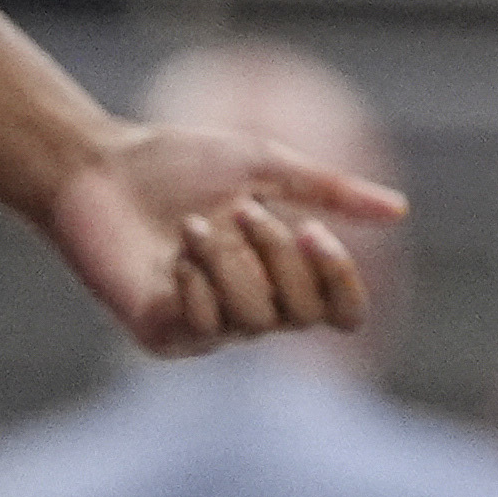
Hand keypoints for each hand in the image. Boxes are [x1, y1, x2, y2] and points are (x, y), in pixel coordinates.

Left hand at [36, 118, 403, 353]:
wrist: (97, 168)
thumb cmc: (176, 161)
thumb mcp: (263, 167)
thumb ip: (330, 192)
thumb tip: (400, 210)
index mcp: (281, 272)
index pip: (340, 312)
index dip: (337, 280)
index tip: (312, 230)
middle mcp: (251, 308)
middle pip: (300, 314)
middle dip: (276, 256)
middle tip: (240, 210)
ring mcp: (208, 327)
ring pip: (254, 322)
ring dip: (228, 264)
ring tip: (191, 227)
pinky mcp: (164, 335)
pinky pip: (205, 328)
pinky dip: (195, 284)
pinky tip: (171, 257)